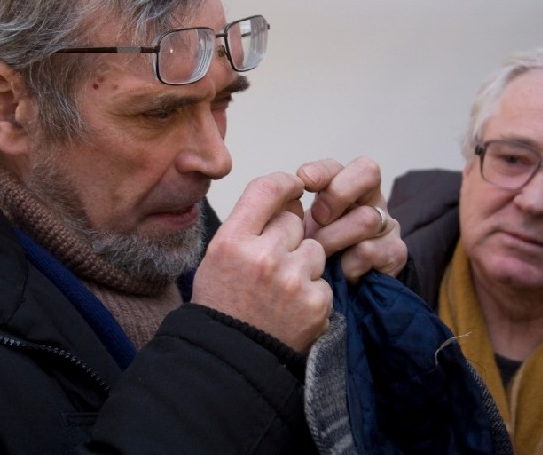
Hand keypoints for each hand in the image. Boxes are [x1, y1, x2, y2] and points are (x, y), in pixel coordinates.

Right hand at [191, 172, 330, 352]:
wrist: (231, 358)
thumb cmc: (223, 303)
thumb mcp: (219, 255)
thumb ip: (249, 224)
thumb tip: (289, 197)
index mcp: (232, 241)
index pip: (267, 189)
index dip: (284, 184)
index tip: (292, 188)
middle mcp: (262, 256)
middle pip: (294, 220)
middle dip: (289, 236)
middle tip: (272, 263)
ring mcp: (292, 280)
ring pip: (315, 249)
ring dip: (304, 263)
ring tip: (281, 289)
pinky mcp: (315, 302)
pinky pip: (323, 280)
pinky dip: (312, 293)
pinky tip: (291, 308)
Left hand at [297, 157, 406, 281]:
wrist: (336, 292)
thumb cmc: (311, 253)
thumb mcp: (295, 228)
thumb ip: (287, 210)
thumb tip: (279, 199)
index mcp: (343, 188)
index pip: (337, 166)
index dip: (321, 171)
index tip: (303, 182)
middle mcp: (368, 199)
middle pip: (367, 173)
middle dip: (337, 194)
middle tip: (318, 217)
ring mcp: (386, 224)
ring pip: (366, 217)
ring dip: (336, 237)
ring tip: (320, 252)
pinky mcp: (394, 252)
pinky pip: (371, 250)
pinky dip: (349, 263)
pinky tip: (339, 271)